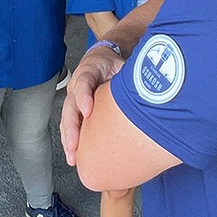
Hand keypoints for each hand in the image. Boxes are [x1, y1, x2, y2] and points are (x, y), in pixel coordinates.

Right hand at [60, 47, 123, 166]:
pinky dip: (70, 140)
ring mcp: (74, 97)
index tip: (88, 111)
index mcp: (88, 71)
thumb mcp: (121, 65)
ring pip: (67, 118)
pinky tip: (74, 155)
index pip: (83, 82)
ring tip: (73, 157)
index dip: (84, 97)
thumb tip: (149, 87)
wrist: (101, 60)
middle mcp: (77, 85)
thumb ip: (129, 75)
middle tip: (75, 144)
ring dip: (68, 138)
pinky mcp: (76, 109)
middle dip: (72, 127)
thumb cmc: (111, 64)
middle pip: (70, 106)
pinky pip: (69, 125)